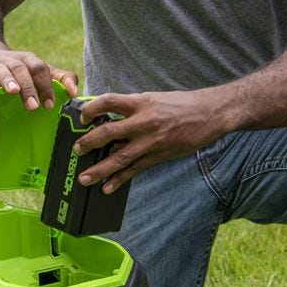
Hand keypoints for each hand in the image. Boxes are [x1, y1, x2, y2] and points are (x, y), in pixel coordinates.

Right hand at [0, 47, 78, 109]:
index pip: (42, 69)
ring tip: (13, 92)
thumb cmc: (17, 67)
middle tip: (35, 107)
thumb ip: (60, 77)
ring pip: (3, 71)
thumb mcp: (37, 69)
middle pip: (23, 69)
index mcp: (29, 60)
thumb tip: (75, 93)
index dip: (48, 85)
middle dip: (30, 87)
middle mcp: (12, 60)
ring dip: (9, 81)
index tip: (52, 103)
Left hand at [74, 90, 227, 191]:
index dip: (91, 109)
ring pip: (119, 157)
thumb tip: (106, 116)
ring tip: (84, 178)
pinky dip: (119, 180)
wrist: (210, 114)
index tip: (82, 117)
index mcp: (140, 103)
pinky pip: (135, 170)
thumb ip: (131, 108)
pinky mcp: (158, 156)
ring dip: (100, 169)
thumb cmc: (180, 104)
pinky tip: (107, 187)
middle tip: (76, 150)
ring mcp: (151, 141)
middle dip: (88, 142)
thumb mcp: (152, 98)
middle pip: (109, 132)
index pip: (109, 102)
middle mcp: (143, 122)